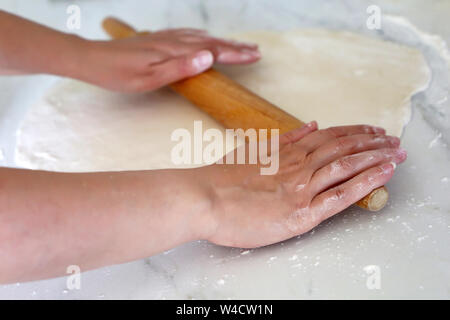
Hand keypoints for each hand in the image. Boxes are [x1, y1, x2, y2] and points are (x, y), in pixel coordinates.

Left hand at [80, 28, 260, 91]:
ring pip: (201, 37)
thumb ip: (180, 68)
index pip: (213, 51)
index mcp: (174, 52)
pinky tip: (204, 36)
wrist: (91, 59)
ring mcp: (165, 38)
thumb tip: (209, 58)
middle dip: (235, 47)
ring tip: (238, 44)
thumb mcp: (149, 78)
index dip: (235, 54)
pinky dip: (203, 35)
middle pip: (211, 42)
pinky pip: (187, 33)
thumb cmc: (119, 74)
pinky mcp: (157, 39)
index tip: (255, 56)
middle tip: (256, 50)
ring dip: (222, 41)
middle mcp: (173, 41)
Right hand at [199, 122, 406, 247]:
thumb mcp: (253, 149)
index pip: (330, 136)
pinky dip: (365, 182)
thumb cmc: (222, 178)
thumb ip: (283, 139)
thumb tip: (309, 125)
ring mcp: (302, 188)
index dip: (355, 131)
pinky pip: (340, 196)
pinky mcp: (301, 213)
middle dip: (373, 142)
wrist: (204, 197)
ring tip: (397, 153)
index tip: (372, 130)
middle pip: (344, 147)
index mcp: (287, 151)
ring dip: (376, 157)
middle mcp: (299, 165)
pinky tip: (383, 175)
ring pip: (347, 166)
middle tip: (394, 139)